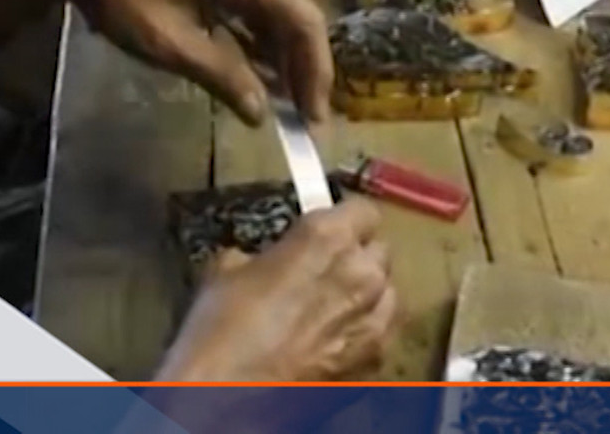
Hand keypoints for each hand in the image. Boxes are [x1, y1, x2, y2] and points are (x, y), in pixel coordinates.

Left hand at [55, 0, 331, 123]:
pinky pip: (257, 9)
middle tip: (304, 118)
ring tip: (286, 106)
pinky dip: (262, 43)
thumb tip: (262, 113)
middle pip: (298, 17)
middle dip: (303, 68)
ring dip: (284, 58)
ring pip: (280, 15)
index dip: (315, 71)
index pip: (303, 20)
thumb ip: (223, 76)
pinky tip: (261, 76)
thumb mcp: (172, 44)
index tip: (314, 117)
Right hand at [156, 199, 396, 382]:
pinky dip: (366, 331)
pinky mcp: (375, 360)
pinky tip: (338, 341)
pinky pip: (382, 332)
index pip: (363, 211)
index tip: (330, 232)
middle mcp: (362, 270)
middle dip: (358, 257)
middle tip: (327, 271)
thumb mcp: (231, 267)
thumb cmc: (222, 327)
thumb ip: (270, 253)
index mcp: (328, 236)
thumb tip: (274, 257)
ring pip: (386, 292)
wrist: (224, 398)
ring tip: (335, 308)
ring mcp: (374, 318)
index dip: (346, 221)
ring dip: (367, 294)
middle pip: (379, 250)